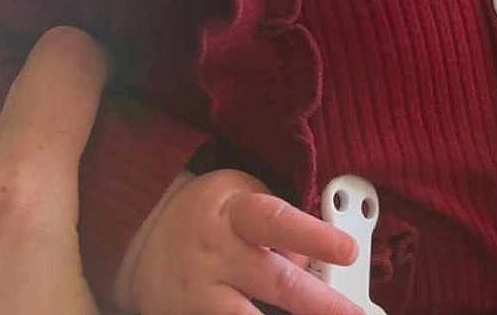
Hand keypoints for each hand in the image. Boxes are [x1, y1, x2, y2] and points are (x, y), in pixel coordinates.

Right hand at [116, 168, 362, 314]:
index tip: (348, 250)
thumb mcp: (241, 193)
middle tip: (353, 313)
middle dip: (318, 302)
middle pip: (273, 280)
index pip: (277, 221)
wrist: (143, 234)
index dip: (314, 236)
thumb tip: (312, 257)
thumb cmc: (208, 211)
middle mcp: (218, 255)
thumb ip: (278, 219)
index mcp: (235, 213)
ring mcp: (200, 294)